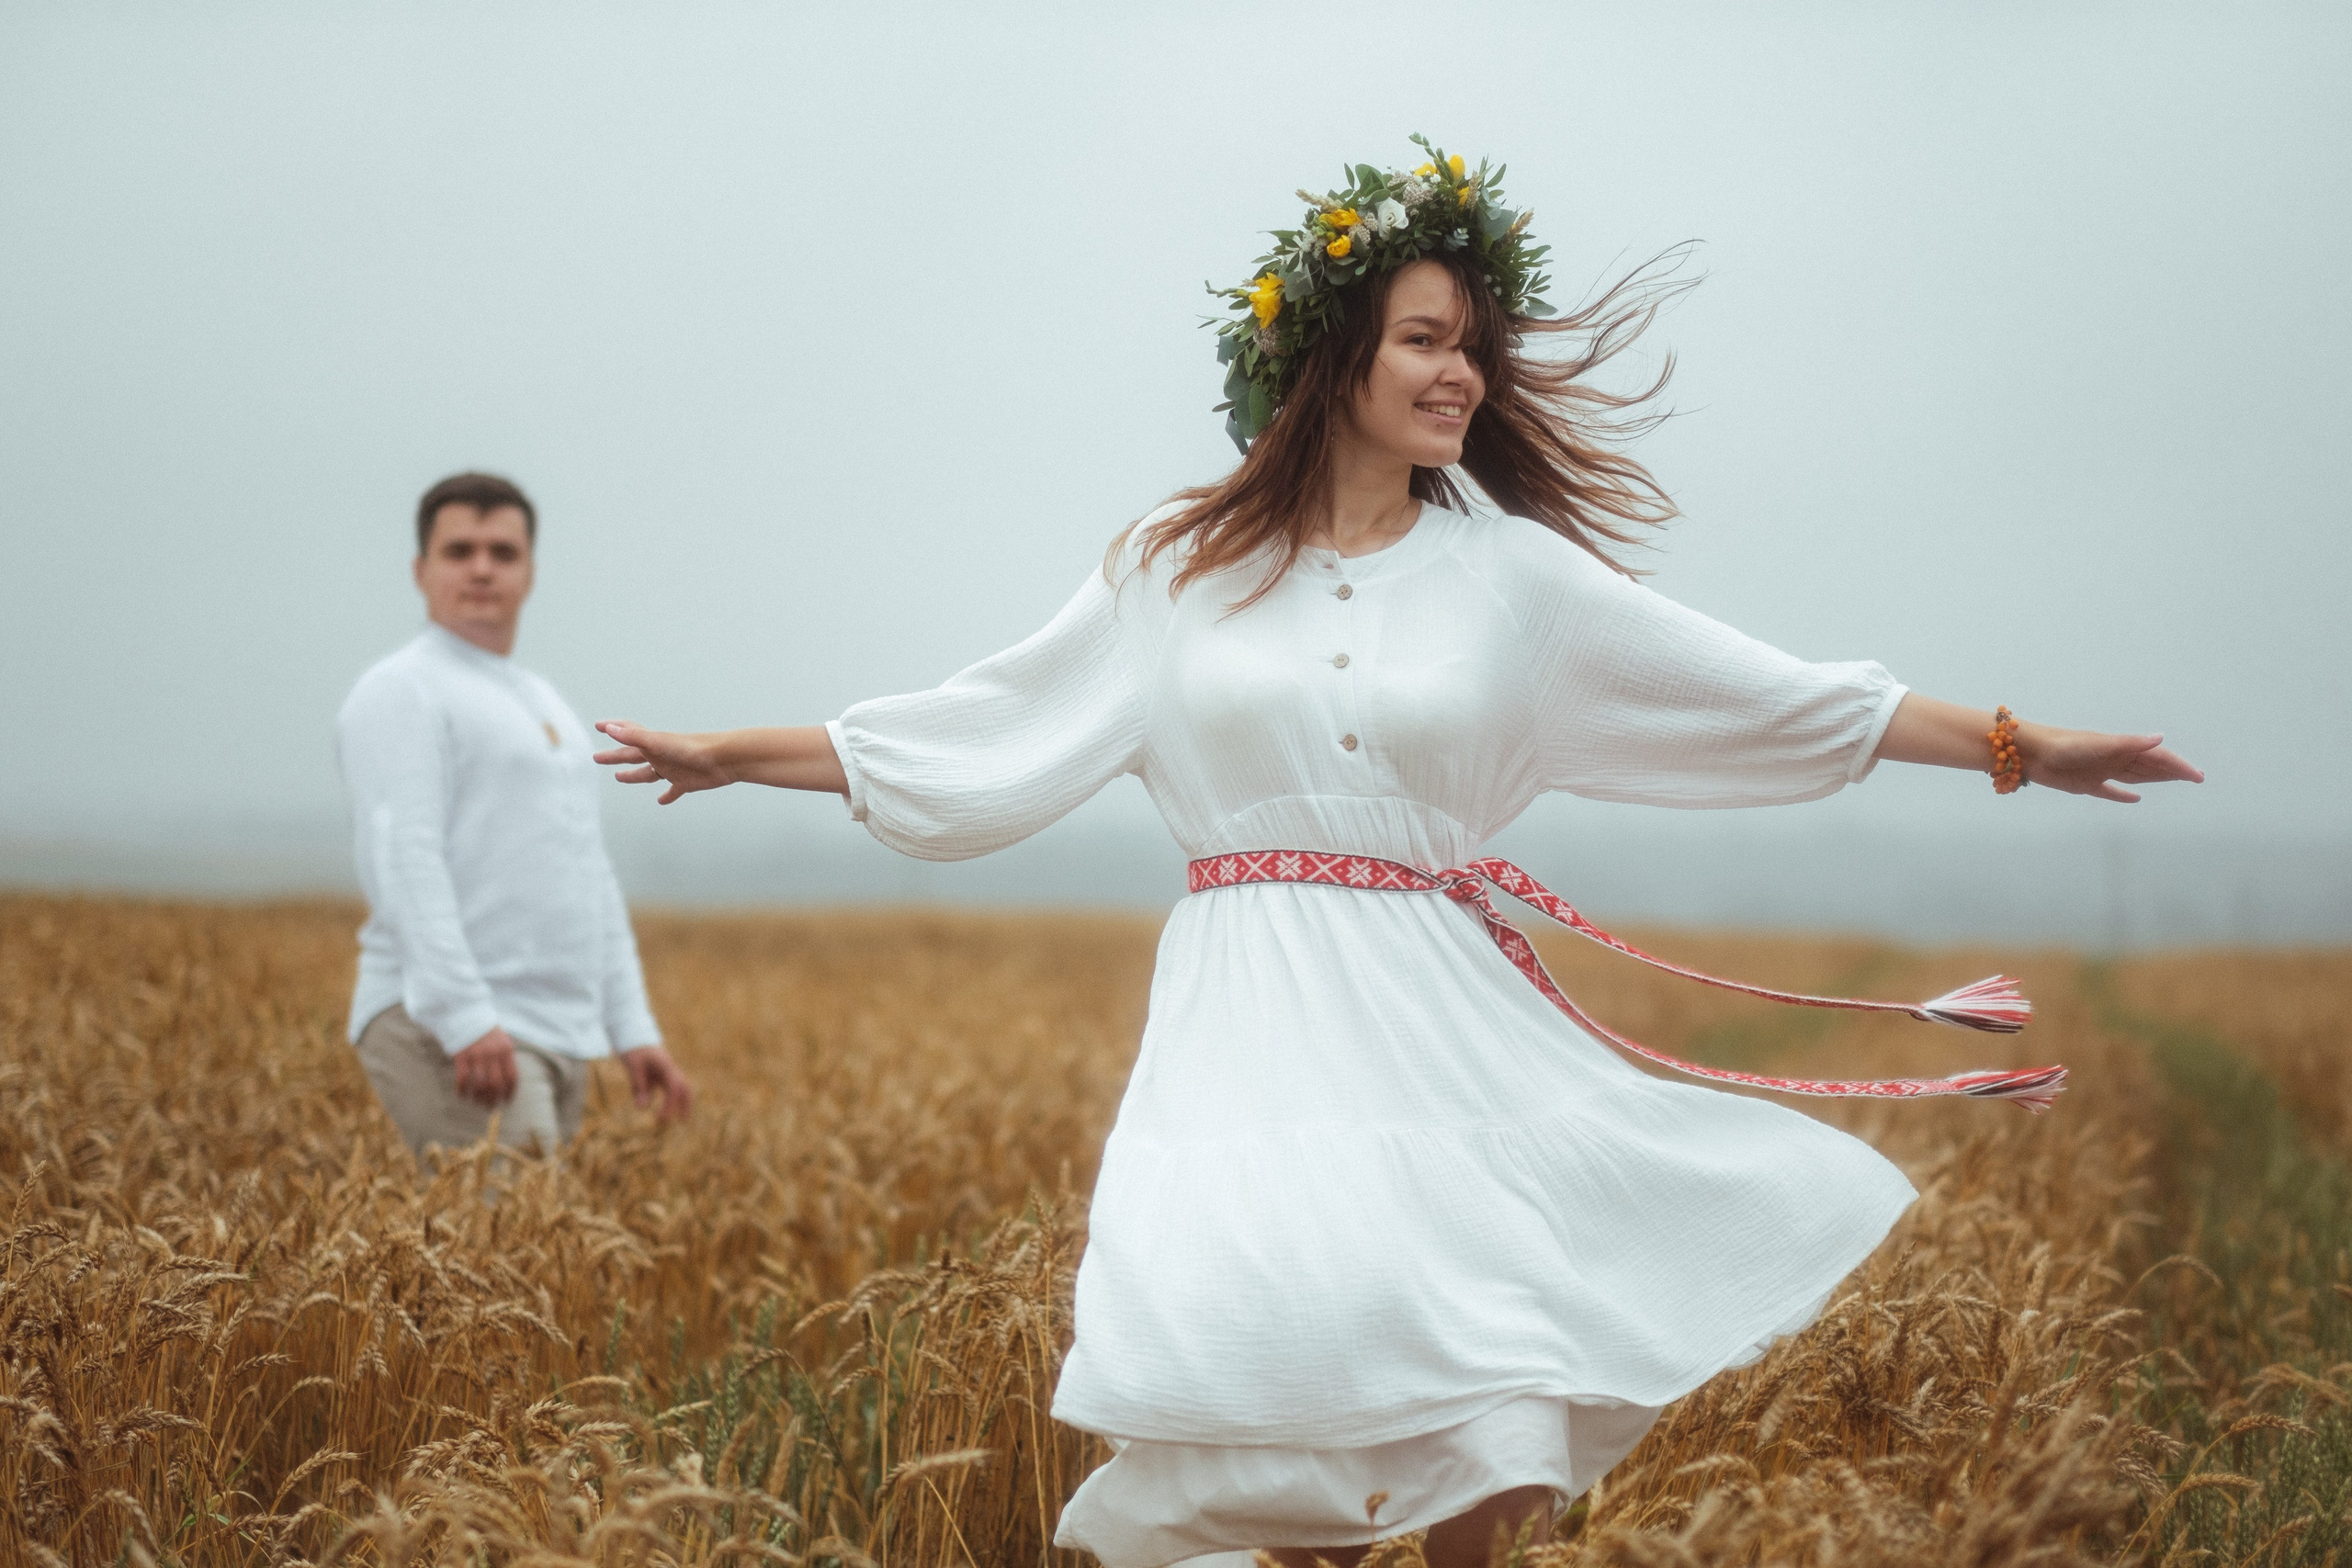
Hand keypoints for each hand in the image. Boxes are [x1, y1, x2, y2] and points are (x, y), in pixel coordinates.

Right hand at [452, 1026, 518, 1105]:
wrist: (466, 1015)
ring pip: (480, 1084)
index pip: (512, 1076)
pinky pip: (463, 1079)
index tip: (507, 1101)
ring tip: (477, 1102)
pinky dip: (463, 1090)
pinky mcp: (461, 1056)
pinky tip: (463, 1095)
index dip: (510, 1092)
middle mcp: (493, 1054)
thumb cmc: (486, 1031)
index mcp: (506, 1050)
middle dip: (494, 1098)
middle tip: (491, 1106)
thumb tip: (507, 1082)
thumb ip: (505, 1058)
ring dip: (479, 1097)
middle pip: (496, 1084)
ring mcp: (476, 1055)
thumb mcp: (502, 1040)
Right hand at [594, 720, 732, 804]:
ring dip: (634, 775)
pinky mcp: (686, 783)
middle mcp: (660, 755)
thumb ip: (635, 737)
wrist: (725, 759)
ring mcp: (672, 769)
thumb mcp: (659, 743)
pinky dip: (667, 796)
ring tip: (619, 777)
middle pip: (632, 756)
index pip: (628, 733)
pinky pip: (673, 791)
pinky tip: (661, 801)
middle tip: (598, 758)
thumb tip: (610, 728)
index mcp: (652, 744)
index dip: (613, 729)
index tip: (599, 725)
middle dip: (615, 757)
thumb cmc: (693, 748)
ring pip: (648, 773)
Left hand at [619, 1044, 693, 1121]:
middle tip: (683, 1121)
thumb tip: (642, 1109)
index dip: (670, 1104)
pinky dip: (669, 1100)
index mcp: (665, 1066)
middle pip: (684, 1087)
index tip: (660, 1118)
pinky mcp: (660, 1073)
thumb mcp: (633, 1067)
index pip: (673, 1087)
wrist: (634, 1033)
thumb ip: (638, 1086)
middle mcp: (669, 1069)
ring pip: (679, 1088)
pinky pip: (668, 1088)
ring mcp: (666, 1071)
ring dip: (681, 1103)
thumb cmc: (634, 1048)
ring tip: (680, 1120)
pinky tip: (660, 1112)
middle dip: (685, 1104)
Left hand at [2019, 723, 2204, 802]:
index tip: (2198, 777)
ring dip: (2156, 779)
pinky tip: (2135, 798)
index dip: (2178, 766)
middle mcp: (2113, 759)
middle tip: (2197, 778)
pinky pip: (2110, 791)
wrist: (2028, 752)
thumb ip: (2129, 743)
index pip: (2157, 758)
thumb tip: (2160, 738)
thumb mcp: (2099, 745)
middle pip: (2150, 767)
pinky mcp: (2084, 784)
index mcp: (2120, 749)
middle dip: (2174, 771)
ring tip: (2175, 781)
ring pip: (2135, 776)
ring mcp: (2100, 772)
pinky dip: (2123, 795)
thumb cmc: (2062, 745)